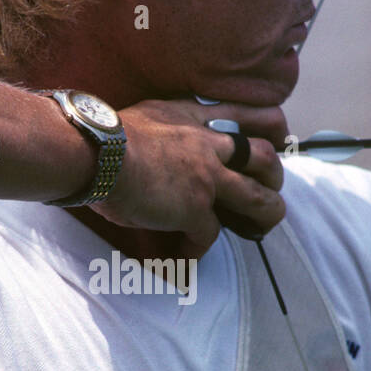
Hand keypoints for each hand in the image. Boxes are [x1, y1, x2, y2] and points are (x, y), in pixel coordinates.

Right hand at [90, 96, 287, 255]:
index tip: (274, 139)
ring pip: (258, 199)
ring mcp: (207, 178)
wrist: (96, 151)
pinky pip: (210, 236)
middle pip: (264, 157)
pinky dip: (198, 249)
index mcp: (193, 117)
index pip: (246, 115)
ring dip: (265, 215)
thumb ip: (163, 126)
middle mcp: (208, 145)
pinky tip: (186, 256)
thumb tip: (156, 143)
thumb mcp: (145, 114)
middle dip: (274, 175)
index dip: (268, 127)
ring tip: (259, 227)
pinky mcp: (195, 209)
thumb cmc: (105, 134)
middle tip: (269, 188)